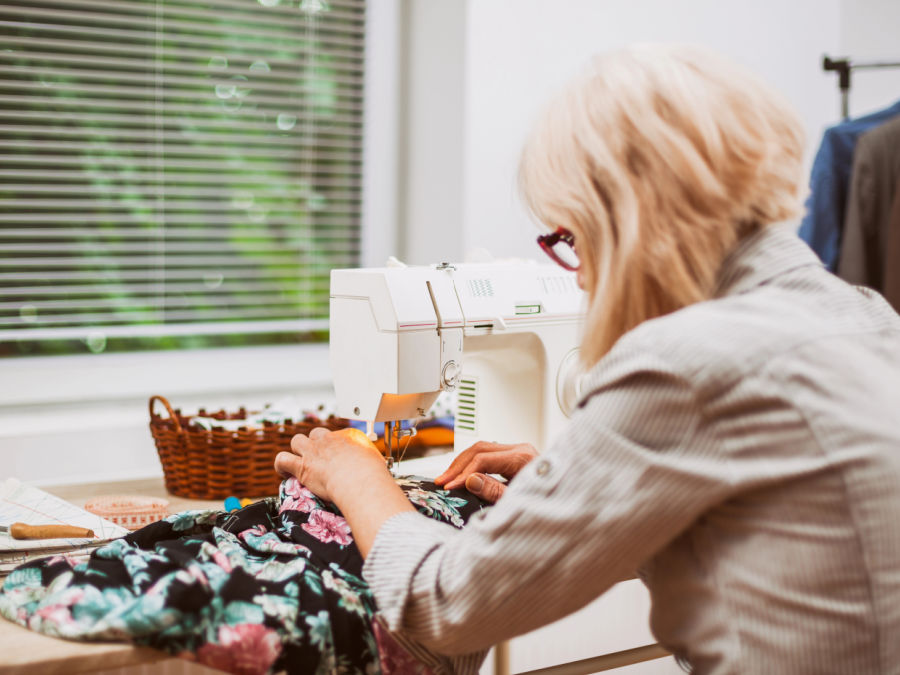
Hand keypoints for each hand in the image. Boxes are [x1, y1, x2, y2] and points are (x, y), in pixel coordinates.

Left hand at [274, 427, 388, 503]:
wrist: (361, 480)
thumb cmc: (372, 473)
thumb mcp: (377, 461)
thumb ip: (371, 460)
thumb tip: (375, 467)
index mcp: (349, 436)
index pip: (339, 436)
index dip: (336, 447)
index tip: (340, 458)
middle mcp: (329, 440)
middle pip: (316, 434)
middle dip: (316, 444)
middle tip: (320, 458)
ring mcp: (314, 451)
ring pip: (297, 440)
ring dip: (298, 450)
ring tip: (300, 461)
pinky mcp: (302, 466)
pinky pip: (283, 459)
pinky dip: (282, 465)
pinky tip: (285, 473)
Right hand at [434, 441, 537, 502]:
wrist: (568, 505)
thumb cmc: (547, 505)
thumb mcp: (518, 502)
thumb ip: (493, 491)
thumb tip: (470, 480)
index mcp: (523, 458)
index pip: (484, 460)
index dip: (463, 474)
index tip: (449, 487)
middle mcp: (521, 450)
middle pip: (480, 449)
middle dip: (458, 465)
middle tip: (441, 481)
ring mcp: (519, 451)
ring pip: (482, 449)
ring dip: (462, 463)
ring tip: (446, 477)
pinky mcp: (516, 457)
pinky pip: (488, 454)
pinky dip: (472, 463)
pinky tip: (462, 474)